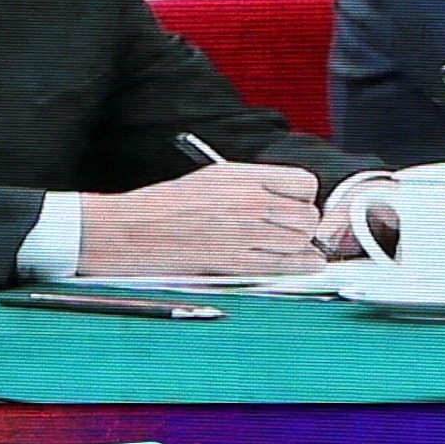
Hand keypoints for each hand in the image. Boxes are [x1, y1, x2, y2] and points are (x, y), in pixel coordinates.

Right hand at [75, 158, 324, 277]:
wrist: (137, 231)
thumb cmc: (169, 205)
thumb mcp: (215, 178)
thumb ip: (255, 185)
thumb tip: (288, 200)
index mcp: (243, 176)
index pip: (304, 183)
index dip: (304, 194)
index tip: (297, 201)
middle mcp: (249, 203)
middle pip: (307, 216)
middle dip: (305, 223)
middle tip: (291, 227)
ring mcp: (245, 235)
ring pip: (301, 242)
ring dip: (301, 245)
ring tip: (289, 245)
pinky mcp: (238, 263)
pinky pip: (286, 267)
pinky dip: (299, 265)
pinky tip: (301, 263)